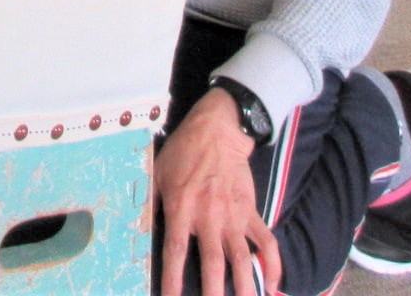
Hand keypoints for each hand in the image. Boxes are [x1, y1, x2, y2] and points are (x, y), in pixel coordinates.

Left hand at [153, 90, 280, 295]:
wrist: (218, 130)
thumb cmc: (183, 151)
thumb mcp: (157, 172)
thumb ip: (150, 203)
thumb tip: (138, 229)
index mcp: (182, 206)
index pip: (176, 250)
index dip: (172, 278)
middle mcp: (209, 216)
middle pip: (213, 263)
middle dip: (213, 292)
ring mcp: (233, 216)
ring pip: (242, 259)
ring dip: (245, 286)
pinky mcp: (251, 212)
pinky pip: (266, 242)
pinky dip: (272, 264)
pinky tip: (272, 285)